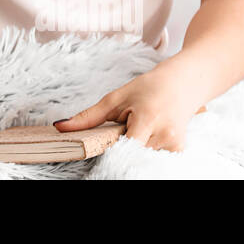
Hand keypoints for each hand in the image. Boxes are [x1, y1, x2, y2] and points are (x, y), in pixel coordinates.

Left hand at [52, 63, 208, 152]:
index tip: (98, 148)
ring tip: (136, 132)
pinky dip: (144, 152)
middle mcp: (165, 136)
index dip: (111, 151)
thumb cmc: (148, 88)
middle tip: (119, 133)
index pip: (125, 148)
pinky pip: (153, 159)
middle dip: (120, 150)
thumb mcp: (116, 97)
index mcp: (148, 119)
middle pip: (131, 156)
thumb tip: (60, 127)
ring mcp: (175, 146)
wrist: (183, 84)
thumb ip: (88, 116)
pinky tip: (146, 138)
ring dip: (133, 150)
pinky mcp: (179, 152)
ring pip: (141, 159)